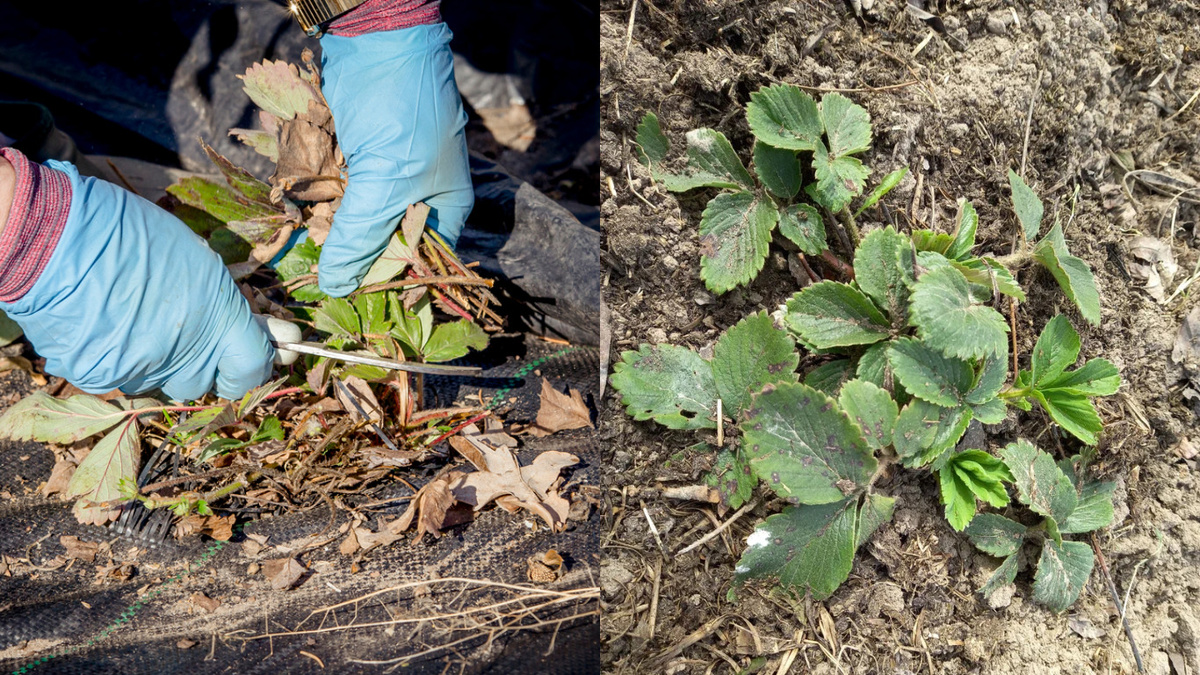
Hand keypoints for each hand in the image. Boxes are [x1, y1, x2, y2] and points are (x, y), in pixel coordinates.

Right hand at [0, 149, 273, 400]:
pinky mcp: (102, 378)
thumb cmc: (132, 235)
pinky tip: (113, 327)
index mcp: (218, 321)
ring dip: (165, 362)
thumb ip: (227, 305)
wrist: (55, 238)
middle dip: (207, 362)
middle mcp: (186, 355)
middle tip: (194, 333)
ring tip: (145, 322)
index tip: (258, 351)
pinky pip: (126, 378)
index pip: (255, 367)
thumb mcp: (199, 263)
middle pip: (208, 381)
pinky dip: (125, 359)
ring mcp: (143, 371)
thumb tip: (254, 326)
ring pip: (166, 383)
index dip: (257, 362)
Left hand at [316, 22, 473, 297]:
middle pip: (376, 241)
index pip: (416, 262)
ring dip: (320, 220)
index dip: (385, 282)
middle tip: (312, 264)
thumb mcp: (387, 180)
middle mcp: (413, 195)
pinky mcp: (348, 156)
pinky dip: (308, 190)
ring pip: (347, 216)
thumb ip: (361, 236)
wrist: (377, 40)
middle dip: (345, 249)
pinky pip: (326, 187)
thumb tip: (336, 287)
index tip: (348, 296)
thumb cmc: (402, 111)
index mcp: (442, 207)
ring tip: (296, 229)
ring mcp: (379, 174)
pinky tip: (290, 195)